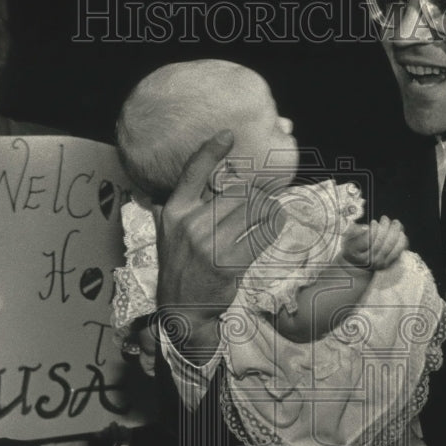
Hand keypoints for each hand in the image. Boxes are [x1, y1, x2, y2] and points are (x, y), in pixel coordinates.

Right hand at [150, 130, 259, 359]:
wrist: (183, 310)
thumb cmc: (179, 268)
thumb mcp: (168, 234)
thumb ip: (177, 208)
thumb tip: (185, 181)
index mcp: (174, 212)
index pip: (192, 173)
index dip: (210, 151)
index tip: (228, 135)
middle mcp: (191, 224)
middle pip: (235, 193)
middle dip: (254, 194)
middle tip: (263, 198)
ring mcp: (210, 244)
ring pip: (252, 211)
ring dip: (268, 208)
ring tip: (272, 210)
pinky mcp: (230, 262)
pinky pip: (261, 235)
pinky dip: (273, 226)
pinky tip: (276, 223)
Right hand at [342, 215, 407, 270]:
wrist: (356, 262)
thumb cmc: (352, 245)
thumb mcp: (348, 237)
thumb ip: (355, 231)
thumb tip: (366, 228)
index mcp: (356, 253)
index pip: (368, 241)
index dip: (373, 229)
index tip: (374, 222)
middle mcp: (368, 261)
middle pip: (380, 242)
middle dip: (385, 227)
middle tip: (385, 218)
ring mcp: (379, 264)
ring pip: (390, 246)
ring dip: (395, 232)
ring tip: (395, 223)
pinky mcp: (388, 264)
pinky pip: (398, 251)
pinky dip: (401, 241)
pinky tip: (401, 232)